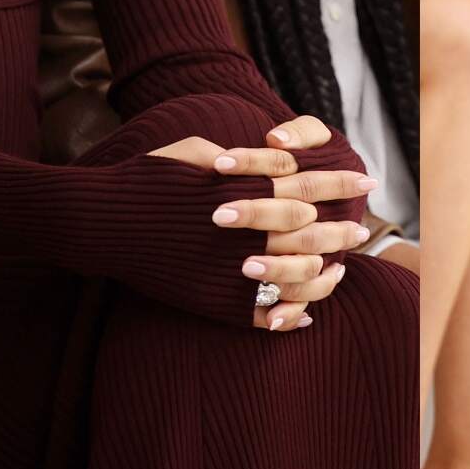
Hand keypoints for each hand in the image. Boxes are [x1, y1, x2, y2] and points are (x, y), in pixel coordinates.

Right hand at [149, 116, 372, 330]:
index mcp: (241, 190)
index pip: (305, 184)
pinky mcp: (216, 302)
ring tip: (340, 269)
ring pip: (296, 277)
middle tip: (360, 228)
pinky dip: (290, 316)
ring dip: (324, 274)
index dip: (340, 181)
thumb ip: (236, 157)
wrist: (103, 223)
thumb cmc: (145, 179)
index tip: (366, 179)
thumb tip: (268, 156)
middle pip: (309, 232)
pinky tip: (306, 314)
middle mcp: (243, 232)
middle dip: (341, 228)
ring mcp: (230, 271)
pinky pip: (265, 315)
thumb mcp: (191, 152)